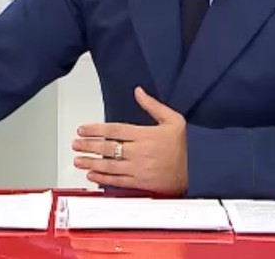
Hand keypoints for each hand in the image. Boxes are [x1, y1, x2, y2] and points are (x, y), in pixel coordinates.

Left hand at [72, 86, 187, 193]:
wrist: (198, 170)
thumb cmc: (185, 145)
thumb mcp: (174, 119)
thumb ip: (153, 105)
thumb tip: (138, 91)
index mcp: (145, 135)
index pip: (114, 130)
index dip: (95, 129)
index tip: (82, 129)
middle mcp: (139, 152)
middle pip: (108, 148)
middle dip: (88, 146)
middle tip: (75, 144)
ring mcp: (139, 168)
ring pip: (109, 165)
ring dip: (91, 163)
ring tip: (78, 160)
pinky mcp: (140, 183)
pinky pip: (118, 181)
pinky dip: (103, 179)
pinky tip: (92, 176)